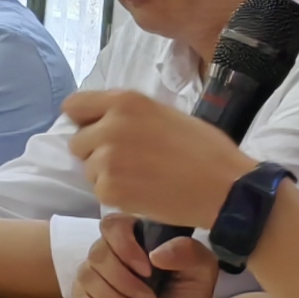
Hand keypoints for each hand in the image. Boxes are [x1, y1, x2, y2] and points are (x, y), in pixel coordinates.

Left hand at [62, 88, 248, 229]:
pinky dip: (117, 196)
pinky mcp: (109, 189)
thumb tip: (104, 122)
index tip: (97, 132)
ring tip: (141, 178)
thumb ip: (129, 114)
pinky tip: (144, 193)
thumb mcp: (164, 113)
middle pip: (77, 142)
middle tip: (128, 161)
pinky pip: (101, 192)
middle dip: (96, 152)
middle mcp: (110, 126)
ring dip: (107, 176)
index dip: (85, 121)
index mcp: (124, 101)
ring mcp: (107, 159)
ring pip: (89, 169)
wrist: (224, 187)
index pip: (74, 106)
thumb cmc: (204, 149)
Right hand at [73, 227, 216, 297]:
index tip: (148, 270)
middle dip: (124, 282)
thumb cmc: (190, 292)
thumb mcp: (202, 269)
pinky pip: (78, 296)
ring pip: (87, 275)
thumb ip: (188, 252)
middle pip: (98, 254)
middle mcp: (113, 249)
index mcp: (138, 235)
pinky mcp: (90, 297)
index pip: (114, 225)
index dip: (125, 247)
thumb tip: (155, 254)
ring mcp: (99, 273)